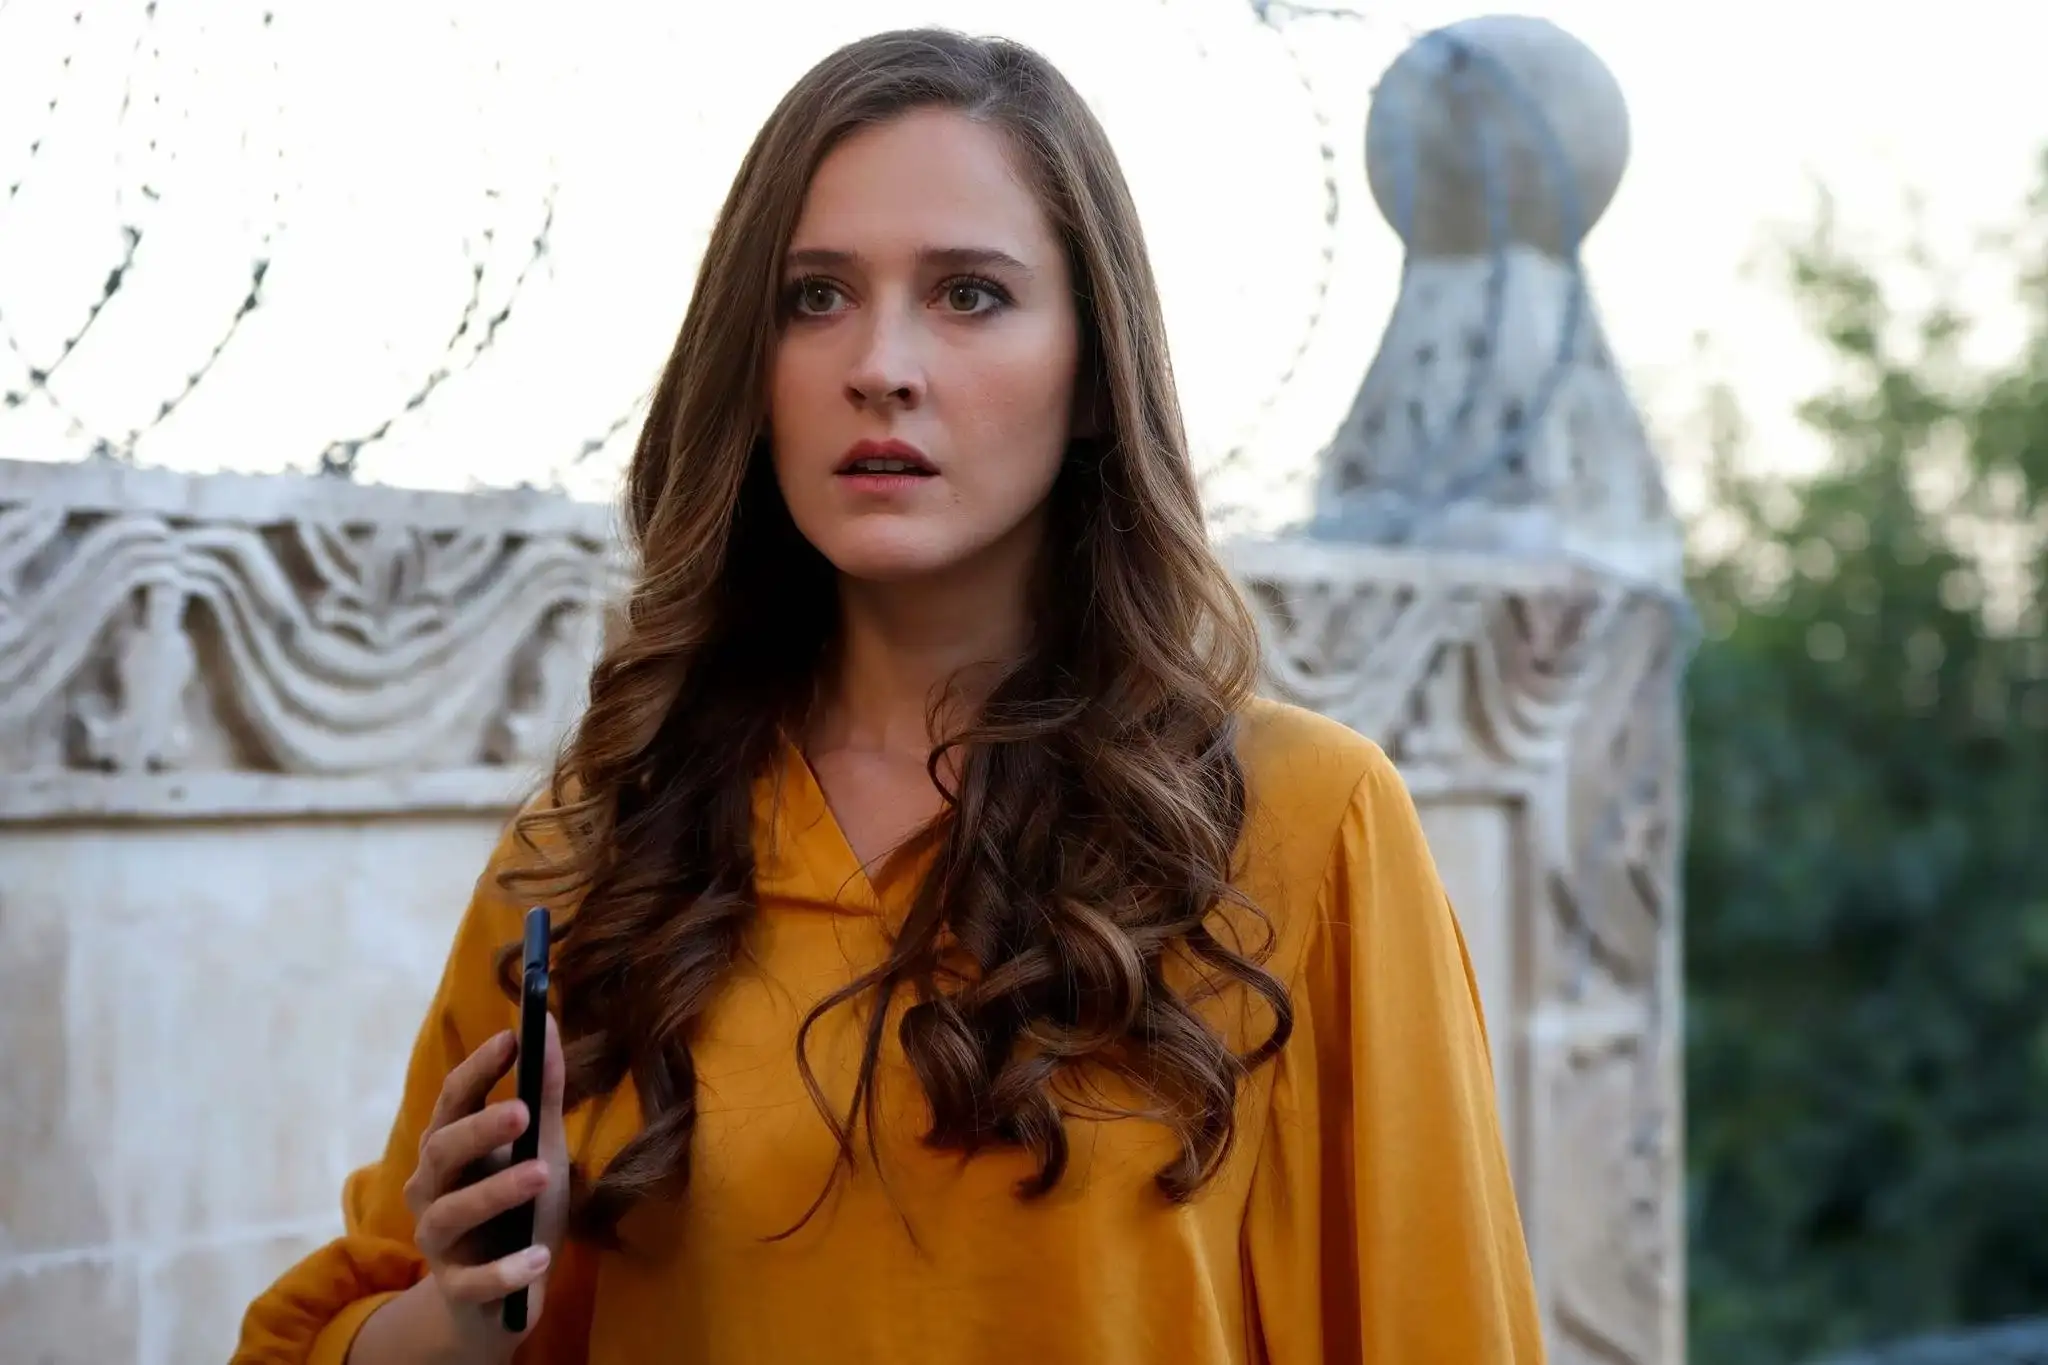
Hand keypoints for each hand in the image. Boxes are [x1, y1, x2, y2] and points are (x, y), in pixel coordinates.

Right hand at [401, 1015, 569, 1357]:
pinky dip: (505, 1270)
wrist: (500, 1295)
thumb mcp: (541, 1148)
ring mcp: (437, 1240)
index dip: (478, 1069)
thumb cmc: (519, 1208)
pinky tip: (539, 1258)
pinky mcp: (455, 1288)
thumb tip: (550, 1022)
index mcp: (450, 1147)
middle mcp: (431, 1188)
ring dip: (495, 1192)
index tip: (512, 1039)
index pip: (454, 1100)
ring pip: (451, 1213)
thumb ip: (544, 1093)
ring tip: (542, 1174)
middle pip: (442, 1151)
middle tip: (523, 1112)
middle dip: (480, 1130)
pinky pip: (471, 1281)